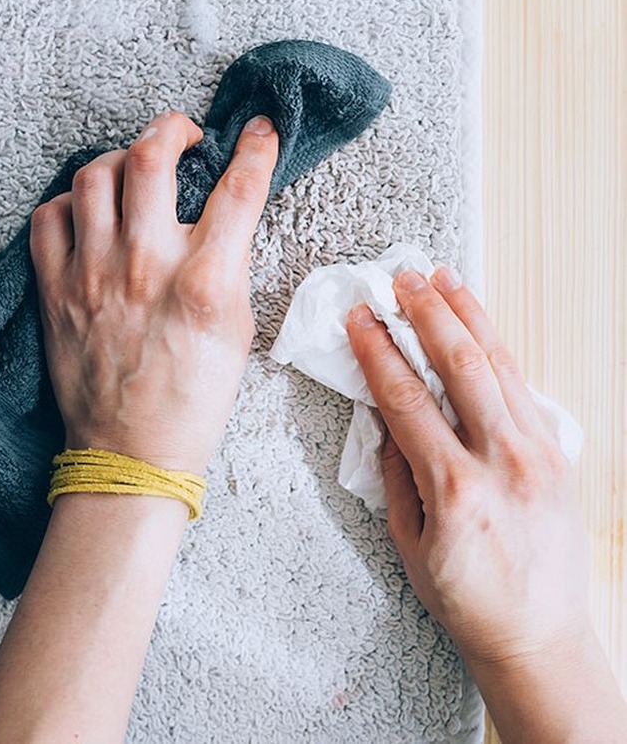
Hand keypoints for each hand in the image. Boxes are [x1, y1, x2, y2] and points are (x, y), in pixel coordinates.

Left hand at [29, 110, 277, 474]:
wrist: (132, 453)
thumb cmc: (193, 397)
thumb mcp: (238, 326)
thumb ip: (230, 261)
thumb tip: (227, 208)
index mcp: (203, 281)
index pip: (239, 188)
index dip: (256, 147)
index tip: (260, 129)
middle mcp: (145, 267)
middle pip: (151, 156)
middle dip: (172, 127)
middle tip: (183, 134)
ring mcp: (93, 275)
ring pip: (94, 175)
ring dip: (120, 159)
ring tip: (134, 170)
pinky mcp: (55, 290)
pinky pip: (49, 217)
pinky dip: (70, 203)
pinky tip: (90, 212)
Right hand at [346, 268, 589, 670]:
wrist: (540, 638)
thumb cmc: (467, 601)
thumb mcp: (409, 544)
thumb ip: (395, 474)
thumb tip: (384, 416)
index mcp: (456, 490)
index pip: (406, 398)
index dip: (378, 351)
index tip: (360, 318)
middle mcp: (502, 462)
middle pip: (459, 365)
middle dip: (427, 313)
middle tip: (401, 279)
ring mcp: (538, 454)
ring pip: (499, 364)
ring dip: (468, 315)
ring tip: (443, 278)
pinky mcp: (557, 454)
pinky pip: (523, 386)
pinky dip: (498, 347)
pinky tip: (480, 324)